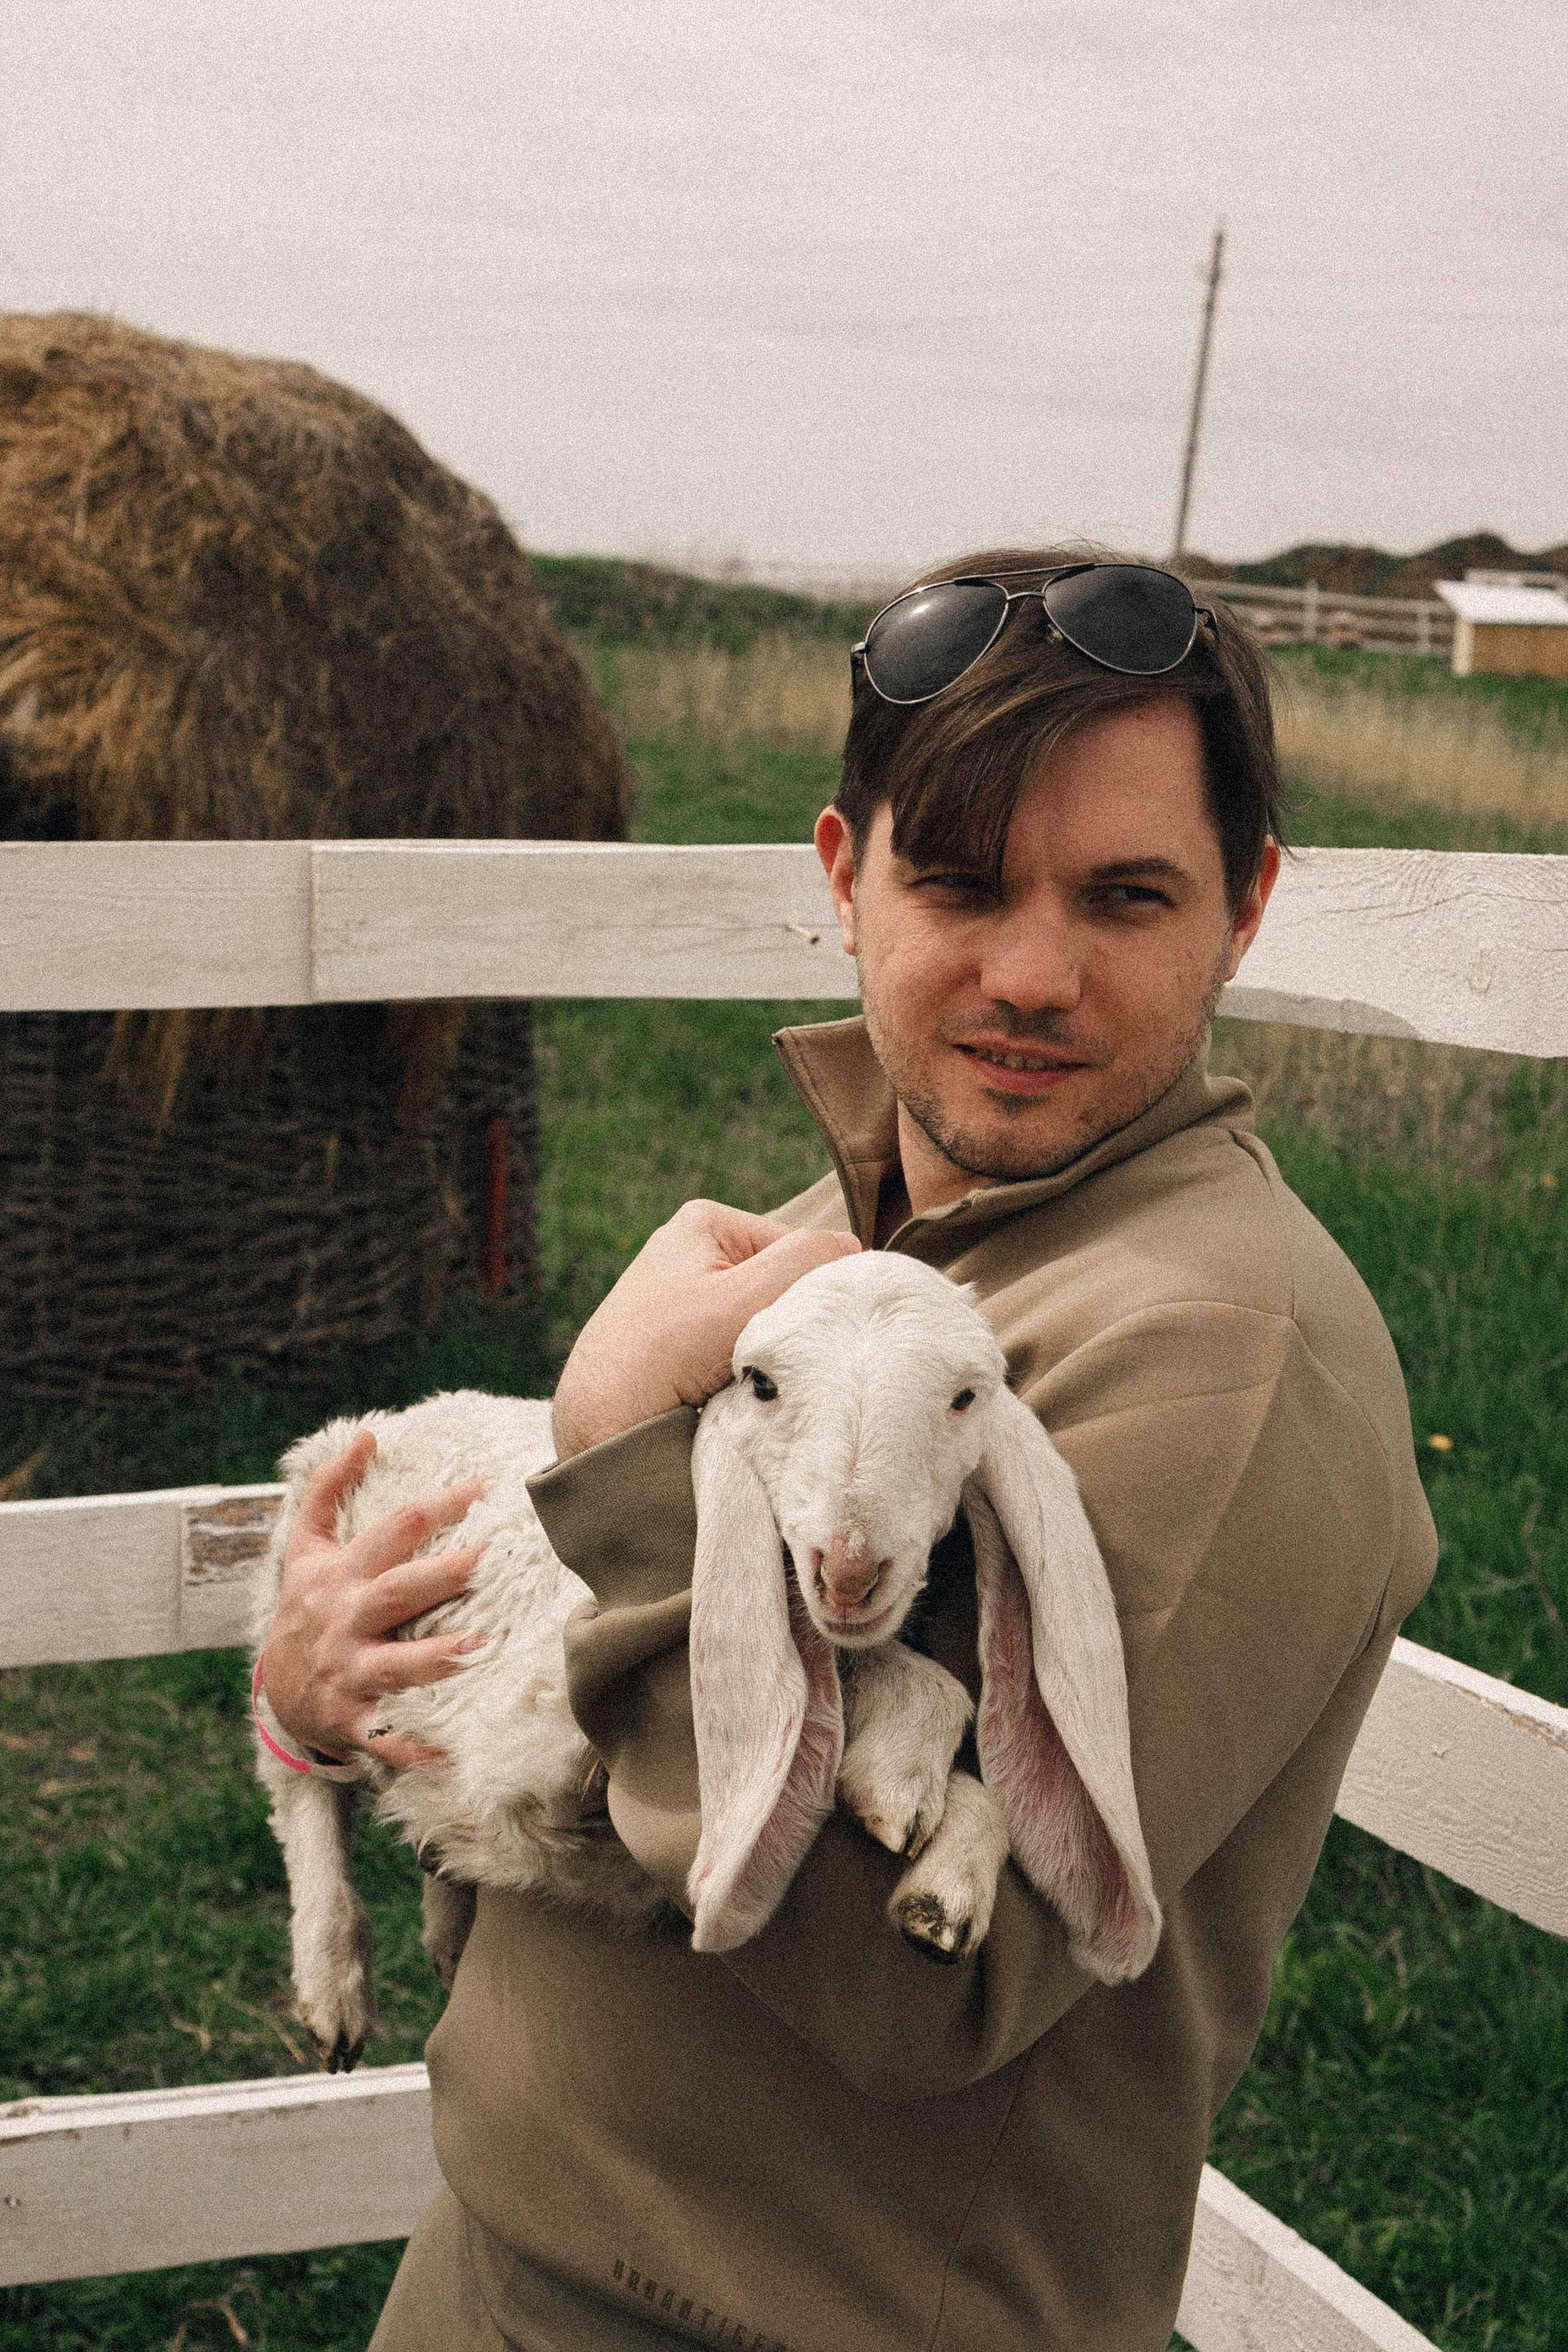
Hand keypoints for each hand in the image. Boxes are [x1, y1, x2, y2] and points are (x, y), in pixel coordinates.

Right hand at [260, 1430, 489, 1768]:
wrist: (276, 1692)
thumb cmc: (306, 1607)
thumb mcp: (305, 1547)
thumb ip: (327, 1488)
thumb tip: (366, 1434)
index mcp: (341, 1575)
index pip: (395, 1530)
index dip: (440, 1505)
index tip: (489, 1487)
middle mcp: (346, 1621)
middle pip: (399, 1592)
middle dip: (444, 1575)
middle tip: (491, 1558)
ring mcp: (349, 1672)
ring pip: (396, 1665)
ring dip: (438, 1657)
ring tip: (480, 1645)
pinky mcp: (352, 1719)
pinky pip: (387, 1737)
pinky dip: (415, 1747)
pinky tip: (452, 1751)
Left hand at [551, 1200, 860, 1461]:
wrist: (599, 1422)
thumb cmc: (664, 1354)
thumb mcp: (745, 1297)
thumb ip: (803, 1260)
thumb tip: (850, 1247)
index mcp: (705, 1222)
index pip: (795, 1247)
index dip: (810, 1288)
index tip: (799, 1328)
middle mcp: (687, 1249)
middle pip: (773, 1281)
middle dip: (780, 1318)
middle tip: (768, 1354)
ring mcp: (677, 1293)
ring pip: (752, 1317)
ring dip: (758, 1345)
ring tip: (741, 1372)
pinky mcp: (670, 1335)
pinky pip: (725, 1343)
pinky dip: (734, 1363)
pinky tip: (721, 1385)